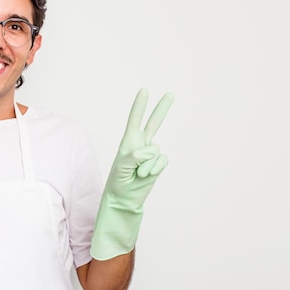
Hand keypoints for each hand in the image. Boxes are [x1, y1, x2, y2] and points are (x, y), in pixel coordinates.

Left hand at [90, 89, 173, 260]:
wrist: (125, 199)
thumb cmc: (118, 182)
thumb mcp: (121, 168)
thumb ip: (134, 157)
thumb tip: (149, 151)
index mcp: (128, 142)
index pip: (135, 120)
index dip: (140, 106)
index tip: (144, 91)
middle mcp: (141, 144)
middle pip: (154, 123)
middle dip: (161, 109)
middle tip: (170, 94)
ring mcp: (151, 154)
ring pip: (157, 150)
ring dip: (148, 164)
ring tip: (137, 174)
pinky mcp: (158, 164)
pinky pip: (162, 161)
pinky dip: (154, 169)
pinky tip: (146, 176)